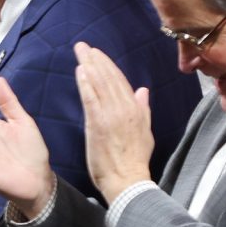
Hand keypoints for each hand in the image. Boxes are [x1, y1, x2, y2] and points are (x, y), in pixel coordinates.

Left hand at [73, 42, 153, 203]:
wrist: (128, 180)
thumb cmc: (134, 160)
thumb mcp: (145, 132)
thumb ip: (143, 109)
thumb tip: (142, 90)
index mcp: (136, 110)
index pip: (121, 82)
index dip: (108, 66)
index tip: (98, 54)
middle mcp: (125, 108)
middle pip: (109, 78)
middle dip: (96, 60)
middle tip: (84, 46)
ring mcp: (112, 115)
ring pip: (100, 84)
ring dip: (90, 66)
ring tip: (81, 52)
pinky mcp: (99, 123)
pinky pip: (91, 98)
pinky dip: (86, 83)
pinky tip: (80, 71)